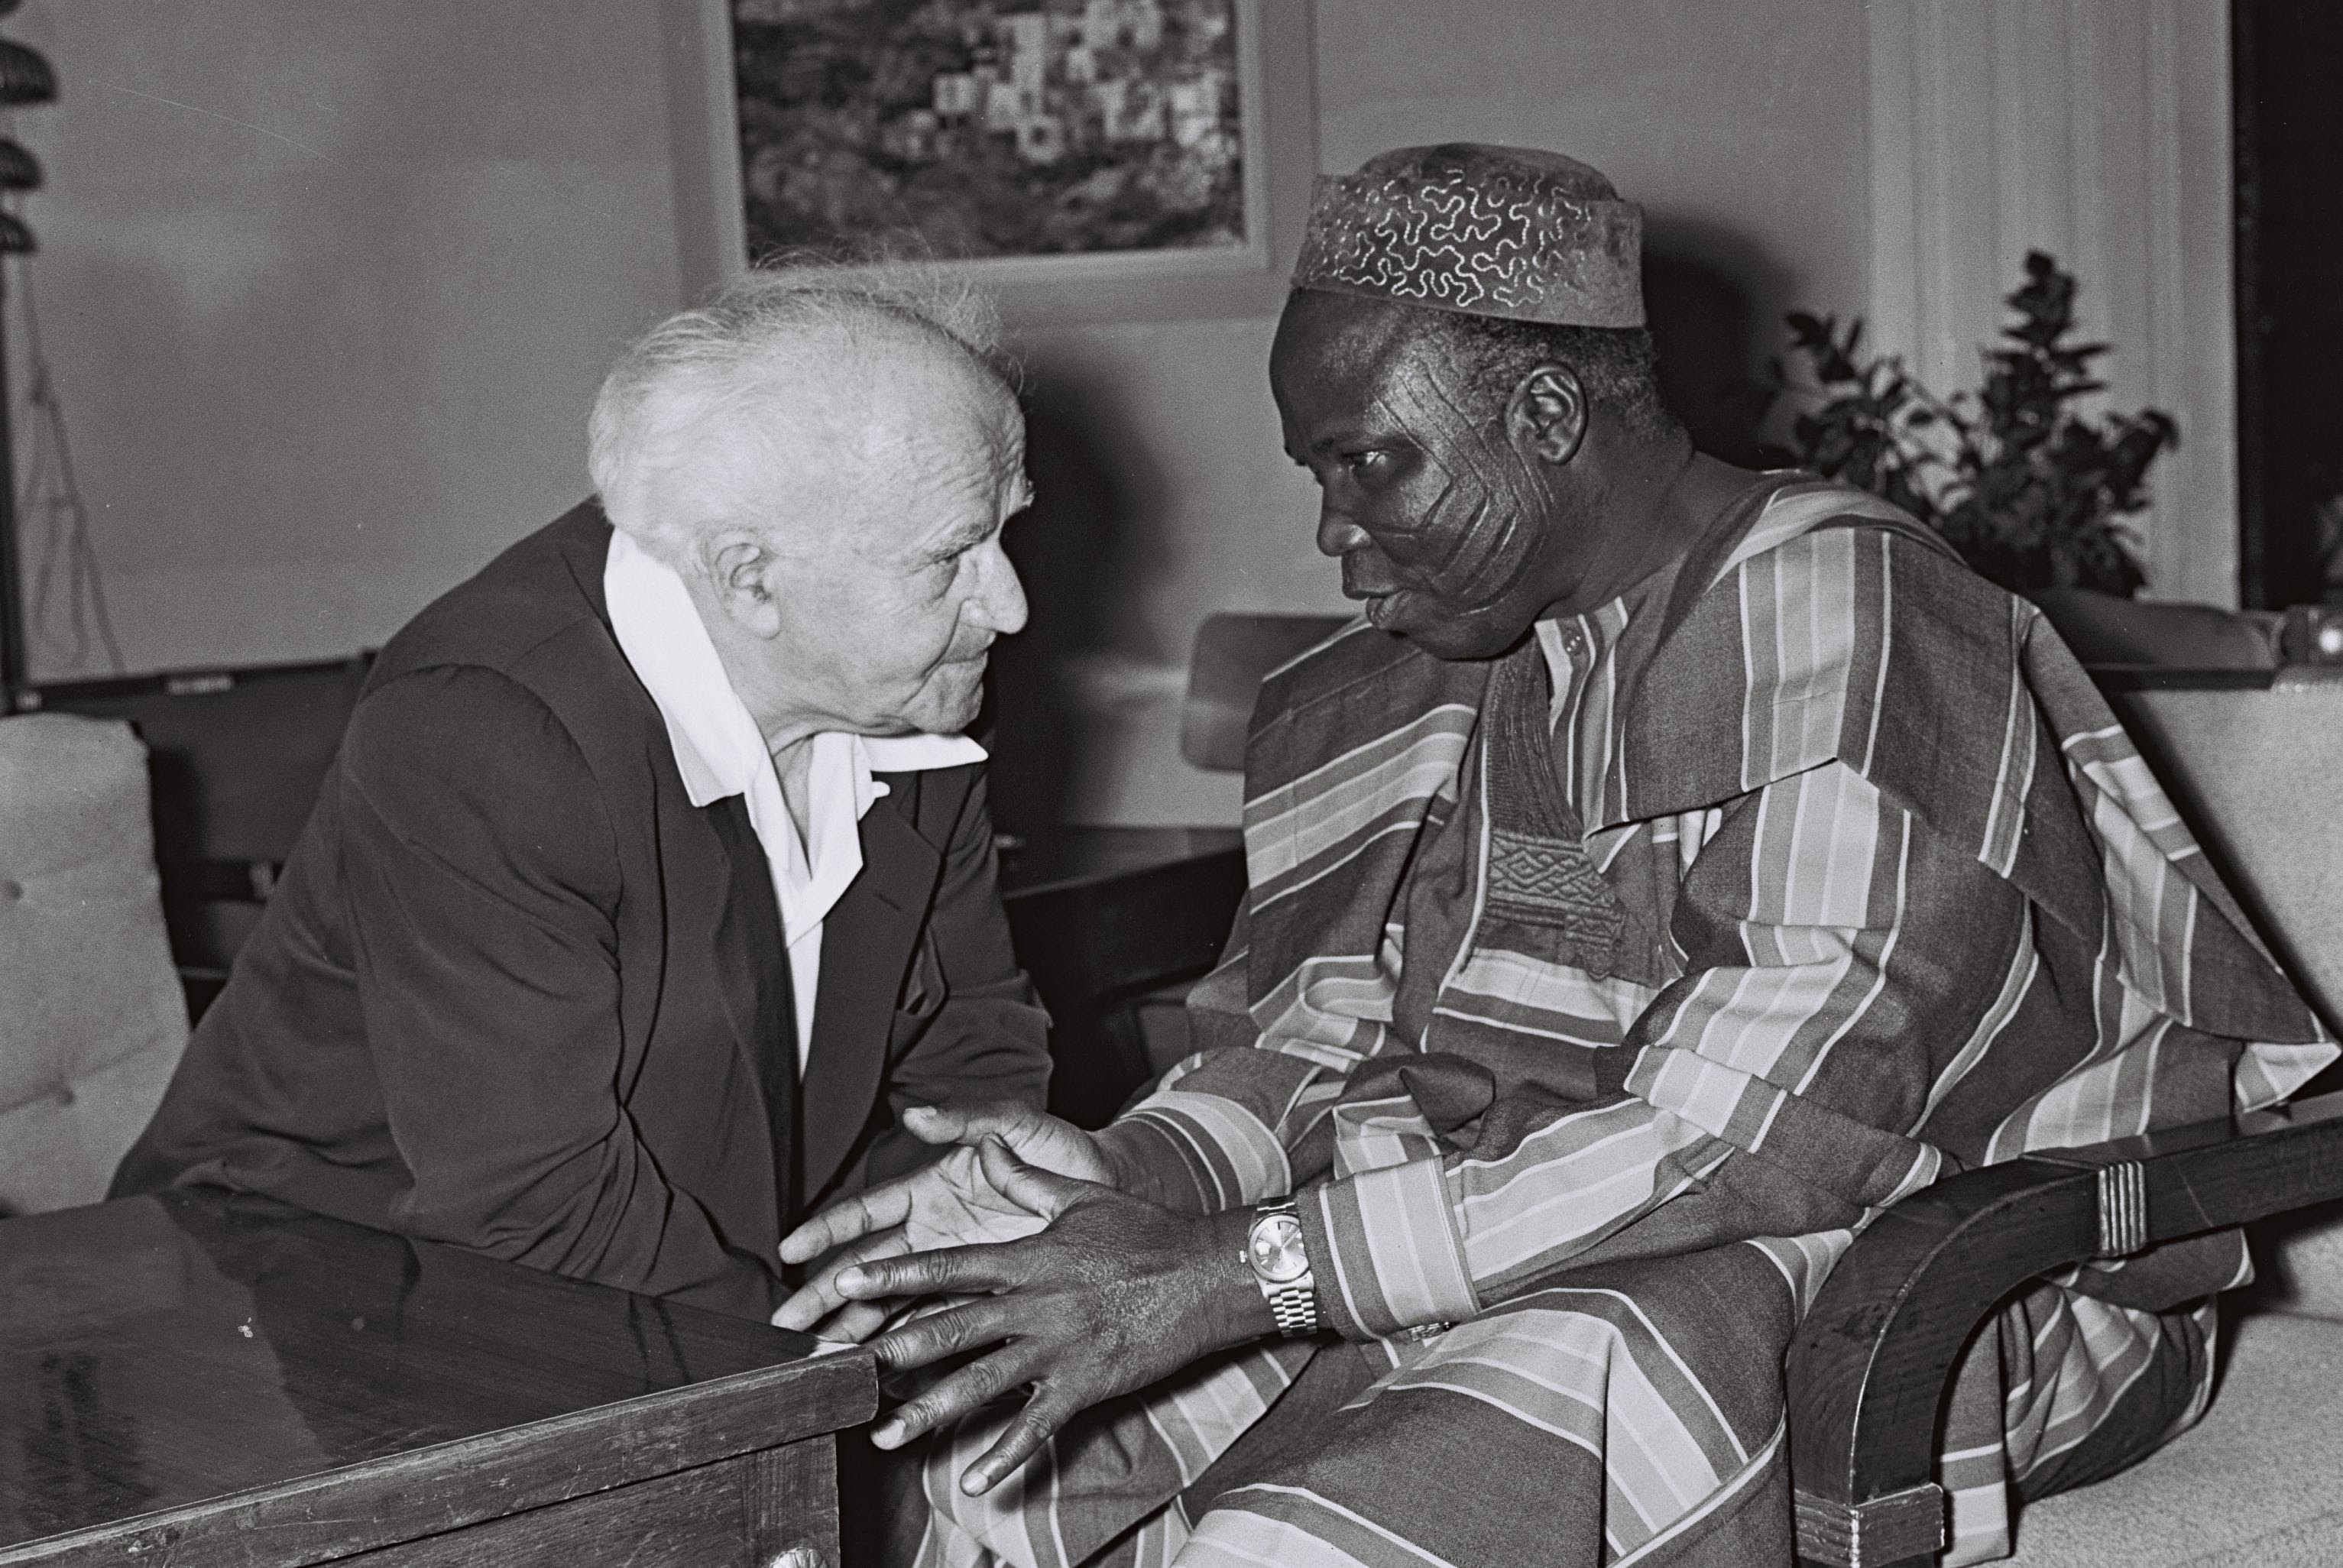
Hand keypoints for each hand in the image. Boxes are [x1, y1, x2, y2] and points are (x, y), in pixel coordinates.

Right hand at [771, 1103, 1113, 1338]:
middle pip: (866, 1268)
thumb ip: (967, 1121)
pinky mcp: (980, 1301)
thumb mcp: (1018, 1127)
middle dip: (823, 1296)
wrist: (1117, 1192)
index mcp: (930, 1189)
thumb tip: (915, 1113)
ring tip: (821, 1360)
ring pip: (890, 1305)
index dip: (827, 1230)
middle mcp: (932, 1232)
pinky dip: (905, 1351)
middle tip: (787, 1326)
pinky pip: (933, 1327)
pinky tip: (879, 1373)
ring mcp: (953, 1271)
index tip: (791, 1251)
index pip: (867, 1212)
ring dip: (854, 1332)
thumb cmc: (1065, 1153)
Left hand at [837, 1137, 1275, 1496]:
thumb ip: (1023, 1178)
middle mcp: (1034, 1303)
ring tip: (887, 1435)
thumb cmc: (1144, 1231)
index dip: (892, 1274)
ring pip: (981, 1383)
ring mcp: (1058, 1347)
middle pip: (950, 1328)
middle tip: (847, 1369)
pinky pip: (1037, 1425)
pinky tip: (976, 1480)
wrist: (1204, 1274)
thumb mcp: (1080, 1196)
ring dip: (930, 1413)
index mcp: (1027, 1258)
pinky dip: (1006, 1455)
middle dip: (893, 1350)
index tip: (844, 1282)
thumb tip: (984, 1143)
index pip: (946, 1266)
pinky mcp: (1085, 1384)